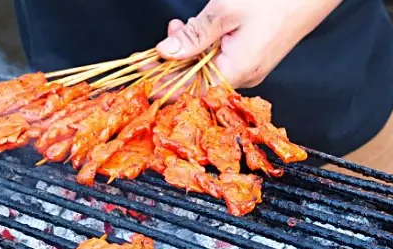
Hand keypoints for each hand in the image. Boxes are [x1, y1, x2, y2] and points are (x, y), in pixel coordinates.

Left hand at [155, 0, 341, 88]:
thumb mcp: (225, 12)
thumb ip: (194, 35)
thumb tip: (165, 52)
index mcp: (236, 72)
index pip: (187, 92)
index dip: (160, 83)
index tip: (139, 73)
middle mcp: (243, 78)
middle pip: (194, 81)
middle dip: (170, 63)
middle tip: (154, 45)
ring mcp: (249, 69)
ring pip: (205, 68)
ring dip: (186, 51)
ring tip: (178, 26)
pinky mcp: (252, 58)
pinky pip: (219, 60)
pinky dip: (203, 47)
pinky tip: (196, 29)